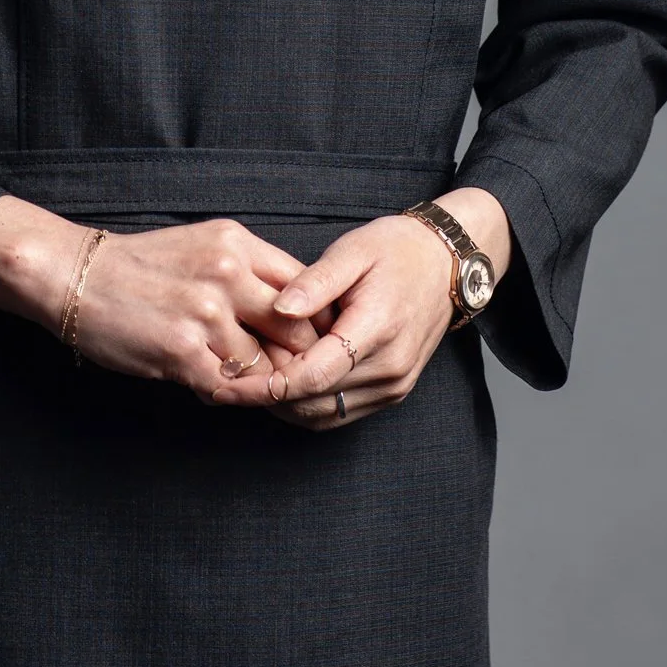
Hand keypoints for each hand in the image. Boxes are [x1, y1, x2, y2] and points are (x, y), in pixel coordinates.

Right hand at [68, 218, 321, 397]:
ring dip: (253, 382)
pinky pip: (226, 389)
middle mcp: (228, 274)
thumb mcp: (204, 247)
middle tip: (290, 376)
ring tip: (234, 378)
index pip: (307, 289)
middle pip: (297, 331)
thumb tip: (299, 318)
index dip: (315, 324)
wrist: (76, 275)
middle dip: (296, 360)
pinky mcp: (182, 350)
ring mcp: (206, 313)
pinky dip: (223, 394)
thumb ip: (250, 274)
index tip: (314, 345)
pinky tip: (206, 384)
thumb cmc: (142, 266)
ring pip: (261, 367)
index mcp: (238, 244)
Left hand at [210, 189, 510, 430]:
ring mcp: (393, 385)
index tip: (226, 383)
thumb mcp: (353, 251)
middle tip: (221, 382)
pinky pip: (340, 413)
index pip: (314, 375)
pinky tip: (277, 385)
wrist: (445, 265)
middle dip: (264, 398)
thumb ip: (315, 282)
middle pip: (315, 402)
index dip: (266, 386)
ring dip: (282, 406)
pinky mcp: (391, 392)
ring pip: (325, 415)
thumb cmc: (396, 250)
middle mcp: (389, 367)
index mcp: (378, 329)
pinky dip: (305, 406)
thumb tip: (279, 308)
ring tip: (242, 384)